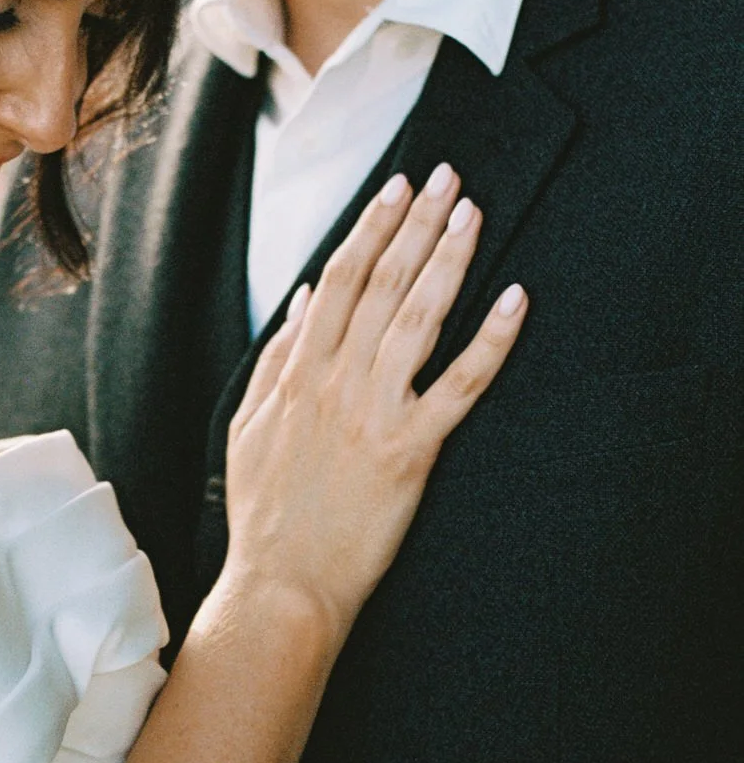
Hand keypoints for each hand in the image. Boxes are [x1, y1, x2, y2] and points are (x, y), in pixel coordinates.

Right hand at [225, 165, 526, 635]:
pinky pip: (461, 385)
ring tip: (472, 214)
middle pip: (383, 284)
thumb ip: (276, 359)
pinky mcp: (411, 451)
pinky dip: (491, 340)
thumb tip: (303, 300)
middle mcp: (336, 382)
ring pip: (418, 318)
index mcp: (297, 373)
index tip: (397, 188)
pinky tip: (515, 300)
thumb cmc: (267, 515)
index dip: (371, 228)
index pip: (339, 280)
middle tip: (447, 178)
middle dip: (417, 223)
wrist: (283, 585)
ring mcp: (375, 413)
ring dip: (449, 260)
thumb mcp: (248, 427)